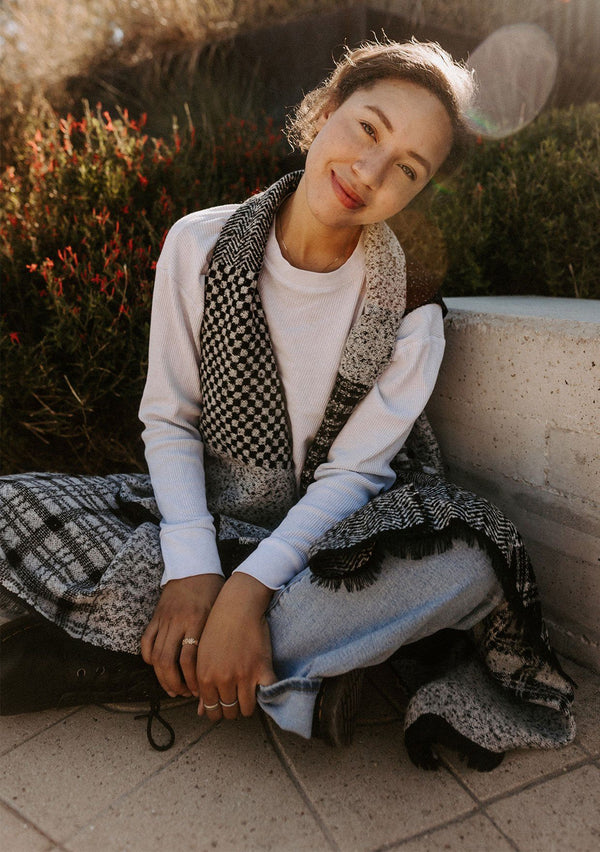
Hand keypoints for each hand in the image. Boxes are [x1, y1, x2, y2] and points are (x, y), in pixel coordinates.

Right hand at [141, 573, 223, 697]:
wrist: (194, 566)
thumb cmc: (214, 589)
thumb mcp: (220, 611)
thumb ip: (217, 636)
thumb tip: (221, 666)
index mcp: (197, 621)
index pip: (190, 659)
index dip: (193, 679)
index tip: (200, 690)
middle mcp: (179, 622)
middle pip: (169, 662)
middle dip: (175, 683)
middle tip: (184, 694)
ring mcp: (164, 619)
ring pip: (156, 655)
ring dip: (162, 676)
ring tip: (171, 688)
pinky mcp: (155, 617)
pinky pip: (146, 642)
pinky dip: (148, 658)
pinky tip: (156, 667)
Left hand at [195, 572, 276, 719]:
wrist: (238, 605)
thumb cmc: (217, 627)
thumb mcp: (203, 656)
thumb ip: (203, 684)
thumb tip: (202, 712)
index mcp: (205, 678)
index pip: (212, 711)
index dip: (219, 710)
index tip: (224, 704)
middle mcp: (223, 680)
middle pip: (230, 713)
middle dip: (233, 709)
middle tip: (237, 697)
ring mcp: (243, 676)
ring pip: (247, 709)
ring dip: (249, 704)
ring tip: (249, 692)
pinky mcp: (262, 669)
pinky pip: (267, 694)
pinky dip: (267, 694)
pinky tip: (264, 685)